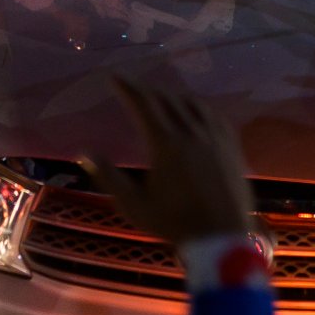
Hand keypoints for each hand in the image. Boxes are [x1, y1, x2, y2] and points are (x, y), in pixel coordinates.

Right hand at [83, 78, 254, 245]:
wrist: (222, 238)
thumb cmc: (174, 223)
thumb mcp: (134, 204)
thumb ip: (108, 176)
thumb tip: (83, 152)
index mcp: (166, 143)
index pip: (144, 103)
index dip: (128, 86)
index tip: (115, 76)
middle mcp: (191, 131)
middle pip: (167, 99)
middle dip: (147, 90)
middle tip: (133, 88)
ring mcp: (215, 136)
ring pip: (192, 103)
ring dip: (172, 96)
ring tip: (160, 98)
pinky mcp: (231, 145)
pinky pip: (213, 115)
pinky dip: (198, 107)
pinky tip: (195, 111)